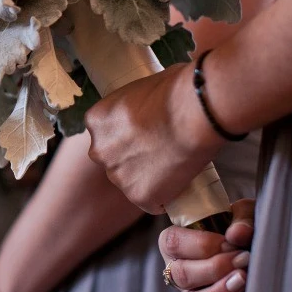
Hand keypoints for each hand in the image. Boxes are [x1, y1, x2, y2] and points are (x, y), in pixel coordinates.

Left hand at [85, 64, 225, 212]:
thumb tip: (147, 110)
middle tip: (162, 150)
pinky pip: (152, 202)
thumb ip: (134, 107)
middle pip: (115, 160)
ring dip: (149, 178)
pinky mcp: (140, 195)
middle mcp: (99, 150)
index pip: (108, 136)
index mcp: (96, 121)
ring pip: (131, 182)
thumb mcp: (140, 89)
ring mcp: (118, 175)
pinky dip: (165, 196)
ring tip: (174, 163)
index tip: (148, 135)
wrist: (194, 112)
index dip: (130, 137)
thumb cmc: (177, 91)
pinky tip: (179, 181)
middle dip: (134, 158)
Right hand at [160, 199, 254, 291]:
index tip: (231, 241)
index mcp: (174, 241)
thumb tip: (237, 234)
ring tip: (244, 278)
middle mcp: (178, 269)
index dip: (203, 245)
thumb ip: (242, 217)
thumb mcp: (243, 212)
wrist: (258, 244)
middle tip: (243, 258)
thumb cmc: (242, 224)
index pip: (173, 244)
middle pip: (182, 275)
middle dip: (215, 268)